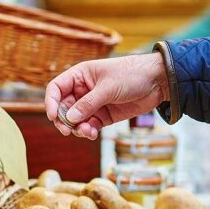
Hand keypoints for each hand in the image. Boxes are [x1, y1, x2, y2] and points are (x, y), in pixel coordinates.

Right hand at [44, 53, 168, 139]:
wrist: (158, 82)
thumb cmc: (132, 74)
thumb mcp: (108, 87)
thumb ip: (88, 103)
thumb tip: (70, 118)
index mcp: (80, 75)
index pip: (56, 88)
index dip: (50, 102)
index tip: (53, 116)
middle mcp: (83, 90)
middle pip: (63, 107)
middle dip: (64, 120)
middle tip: (68, 130)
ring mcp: (93, 104)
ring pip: (75, 120)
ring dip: (77, 128)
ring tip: (87, 131)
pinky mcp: (103, 116)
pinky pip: (89, 126)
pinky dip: (87, 131)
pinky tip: (92, 133)